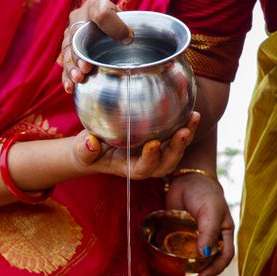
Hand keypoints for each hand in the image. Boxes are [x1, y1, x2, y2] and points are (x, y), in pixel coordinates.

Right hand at [59, 0, 131, 92]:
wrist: (112, 30)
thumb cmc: (119, 23)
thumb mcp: (127, 18)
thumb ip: (127, 24)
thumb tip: (128, 39)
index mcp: (95, 6)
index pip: (101, 12)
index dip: (112, 25)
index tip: (127, 39)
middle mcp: (78, 20)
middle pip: (76, 37)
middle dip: (79, 55)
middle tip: (86, 68)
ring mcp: (71, 37)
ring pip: (68, 52)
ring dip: (72, 67)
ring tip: (78, 78)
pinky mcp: (68, 53)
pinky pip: (65, 65)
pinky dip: (66, 77)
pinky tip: (70, 87)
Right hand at [72, 113, 198, 179]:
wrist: (95, 148)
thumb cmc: (89, 151)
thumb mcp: (82, 152)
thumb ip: (84, 150)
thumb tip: (90, 143)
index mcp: (130, 168)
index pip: (144, 168)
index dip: (151, 159)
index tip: (153, 145)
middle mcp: (147, 164)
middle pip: (167, 163)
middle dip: (177, 149)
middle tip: (183, 131)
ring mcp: (156, 153)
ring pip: (177, 150)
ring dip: (187, 135)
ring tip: (194, 116)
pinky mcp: (161, 141)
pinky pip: (177, 135)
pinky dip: (185, 124)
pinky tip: (190, 106)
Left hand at [164, 171, 234, 275]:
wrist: (187, 179)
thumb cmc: (204, 193)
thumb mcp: (210, 211)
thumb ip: (208, 231)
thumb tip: (205, 254)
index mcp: (224, 234)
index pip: (224, 257)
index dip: (215, 269)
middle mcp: (211, 239)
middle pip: (208, 262)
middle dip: (197, 274)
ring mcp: (196, 238)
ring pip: (193, 260)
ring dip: (184, 271)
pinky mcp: (181, 235)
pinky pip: (179, 251)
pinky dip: (174, 260)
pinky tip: (166, 267)